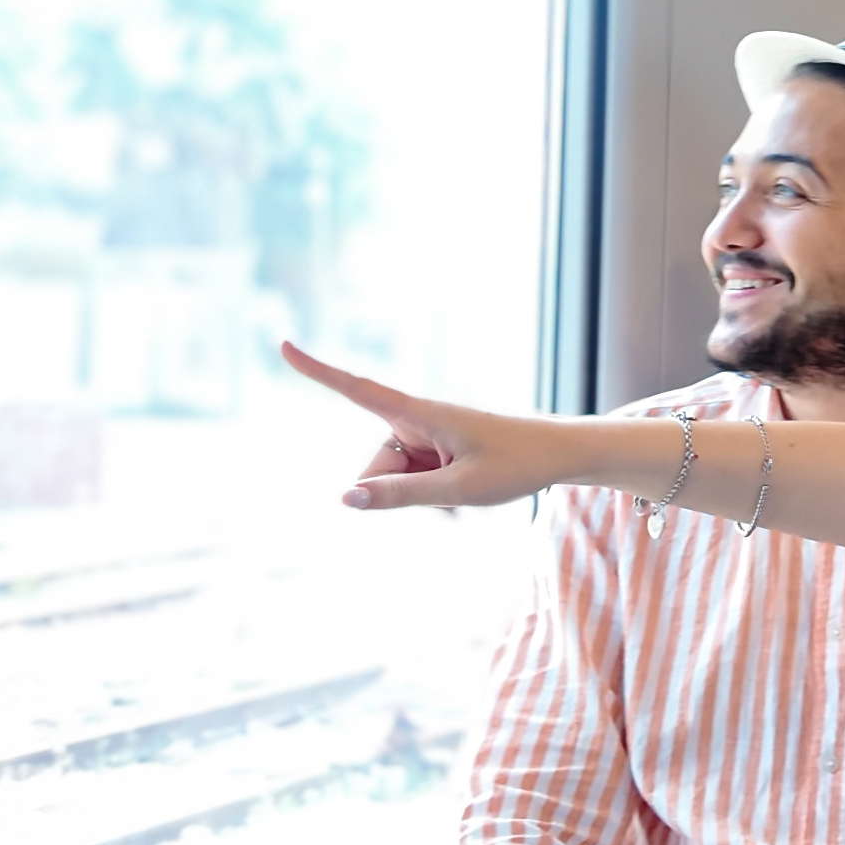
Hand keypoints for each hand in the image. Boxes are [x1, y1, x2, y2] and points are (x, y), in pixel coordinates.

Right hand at [282, 341, 563, 510]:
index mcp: (420, 413)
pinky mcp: (437, 449)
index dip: (318, 371)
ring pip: (394, 478)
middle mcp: (417, 419)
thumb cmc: (516, 465)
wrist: (560, 454)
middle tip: (451, 496)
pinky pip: (415, 480)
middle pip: (375, 466)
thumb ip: (400, 495)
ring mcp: (427, 435)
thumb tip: (346, 499)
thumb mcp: (458, 490)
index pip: (357, 390)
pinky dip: (433, 493)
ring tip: (469, 488)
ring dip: (421, 495)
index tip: (284, 345)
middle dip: (393, 491)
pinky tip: (469, 489)